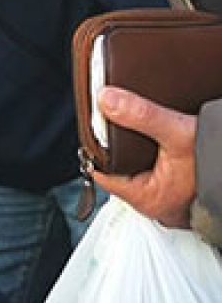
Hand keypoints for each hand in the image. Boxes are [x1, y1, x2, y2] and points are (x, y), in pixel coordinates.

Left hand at [93, 85, 197, 227]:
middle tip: (116, 118)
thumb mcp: (180, 134)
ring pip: (140, 168)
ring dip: (139, 148)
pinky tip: (161, 135)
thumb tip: (108, 100)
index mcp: (147, 198)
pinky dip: (158, 151)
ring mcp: (171, 197)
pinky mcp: (184, 188)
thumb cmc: (219, 168)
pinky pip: (160, 168)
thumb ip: (143, 117)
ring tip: (138, 124)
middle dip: (117, 146)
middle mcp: (157, 202)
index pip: (101, 171)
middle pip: (119, 169)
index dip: (95, 147)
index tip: (93, 124)